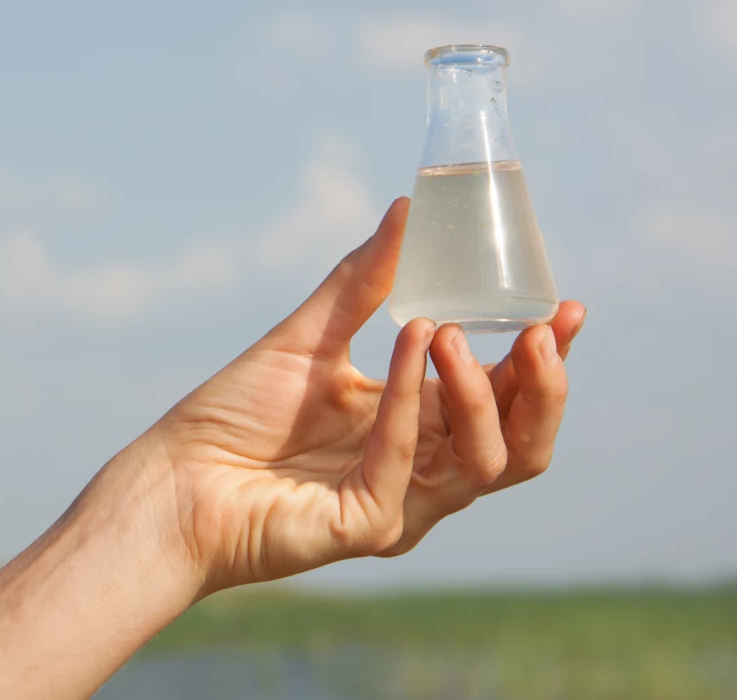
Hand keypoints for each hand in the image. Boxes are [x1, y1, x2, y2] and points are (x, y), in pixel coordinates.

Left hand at [147, 197, 585, 591]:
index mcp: (417, 426)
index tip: (564, 308)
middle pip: (519, 441)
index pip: (503, 399)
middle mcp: (421, 471)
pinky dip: (410, 400)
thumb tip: (406, 209)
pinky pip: (406, 464)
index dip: (542, 360)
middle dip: (541, 385)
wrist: (172, 477)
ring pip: (485, 463)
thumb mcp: (309, 336)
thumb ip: (362, 282)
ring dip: (481, 391)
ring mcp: (400, 505)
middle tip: (542, 326)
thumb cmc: (235, 414)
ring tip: (453, 329)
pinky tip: (411, 343)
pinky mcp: (367, 527)